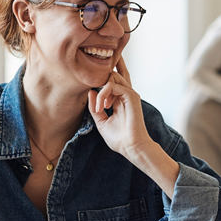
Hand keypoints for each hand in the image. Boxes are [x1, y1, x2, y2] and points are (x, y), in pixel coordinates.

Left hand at [87, 57, 179, 197]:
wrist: (130, 147)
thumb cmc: (119, 138)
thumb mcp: (101, 121)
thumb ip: (95, 106)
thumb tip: (90, 91)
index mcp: (120, 99)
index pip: (113, 80)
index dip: (104, 74)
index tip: (91, 81)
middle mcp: (126, 94)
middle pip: (113, 73)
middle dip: (100, 76)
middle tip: (95, 98)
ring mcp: (129, 94)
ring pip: (112, 76)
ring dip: (100, 91)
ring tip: (99, 108)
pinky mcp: (131, 95)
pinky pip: (112, 85)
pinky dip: (103, 95)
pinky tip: (102, 107)